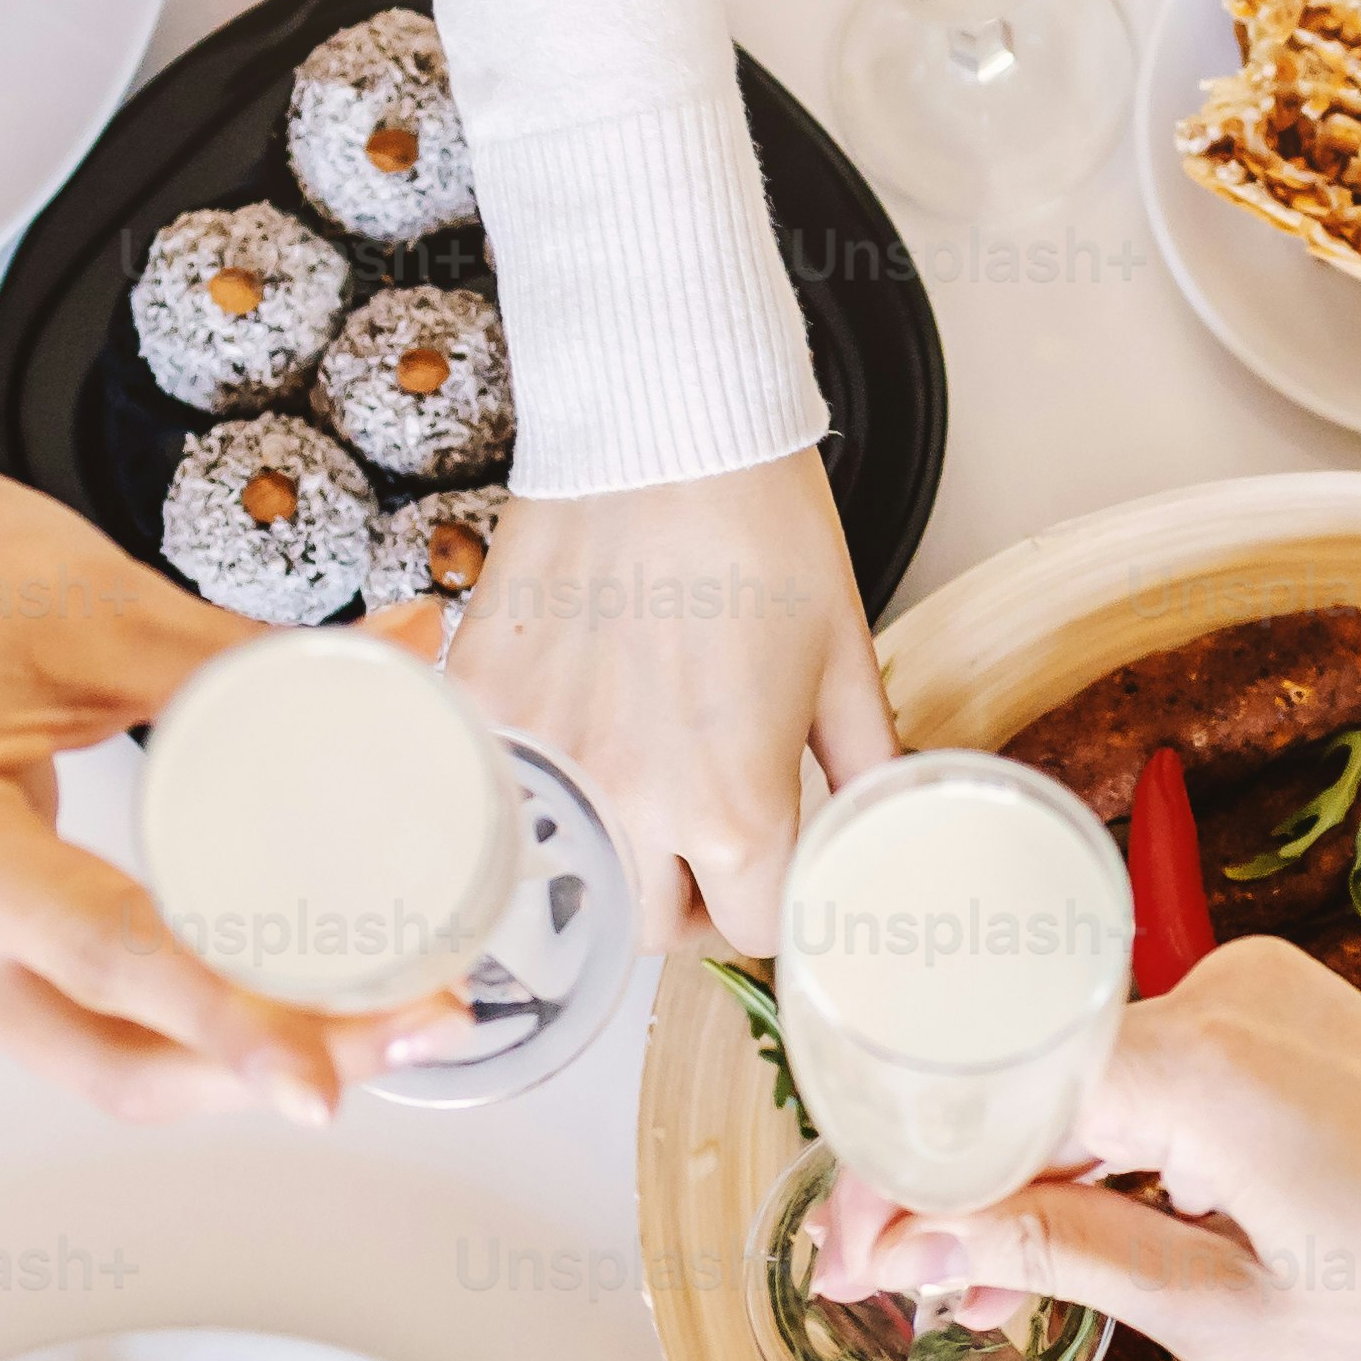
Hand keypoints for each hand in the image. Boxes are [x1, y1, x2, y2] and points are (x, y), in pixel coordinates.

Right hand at [0, 437, 399, 1123]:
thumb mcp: (99, 606)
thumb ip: (256, 660)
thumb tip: (408, 659)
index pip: (108, 957)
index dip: (233, 1024)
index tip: (330, 1081)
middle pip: (119, 1063)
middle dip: (281, 1060)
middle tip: (427, 1013)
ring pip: (107, 1063)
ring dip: (243, 1054)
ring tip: (387, 1008)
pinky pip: (81, 1028)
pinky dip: (185, 1020)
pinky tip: (285, 997)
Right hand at [439, 455, 894, 955]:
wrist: (661, 431)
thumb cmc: (762, 530)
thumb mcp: (843, 660)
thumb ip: (864, 769)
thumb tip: (878, 827)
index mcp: (734, 808)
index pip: (751, 929)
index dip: (769, 908)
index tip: (767, 876)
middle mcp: (631, 808)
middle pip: (652, 928)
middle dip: (689, 899)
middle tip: (705, 844)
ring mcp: (544, 765)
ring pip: (570, 881)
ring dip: (609, 862)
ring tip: (636, 798)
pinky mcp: (482, 712)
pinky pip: (502, 795)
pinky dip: (535, 790)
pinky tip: (567, 743)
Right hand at [830, 940, 1360, 1360]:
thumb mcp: (1230, 1315)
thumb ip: (1063, 1255)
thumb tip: (923, 1243)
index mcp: (1197, 1064)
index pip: (982, 1095)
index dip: (897, 1181)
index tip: (844, 1262)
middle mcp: (1224, 993)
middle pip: (1026, 1075)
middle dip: (947, 1180)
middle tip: (886, 1287)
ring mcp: (1268, 992)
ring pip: (1087, 1074)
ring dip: (1026, 1169)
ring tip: (972, 1284)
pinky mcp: (1298, 1012)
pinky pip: (1158, 1068)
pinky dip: (1108, 1145)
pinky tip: (1073, 1229)